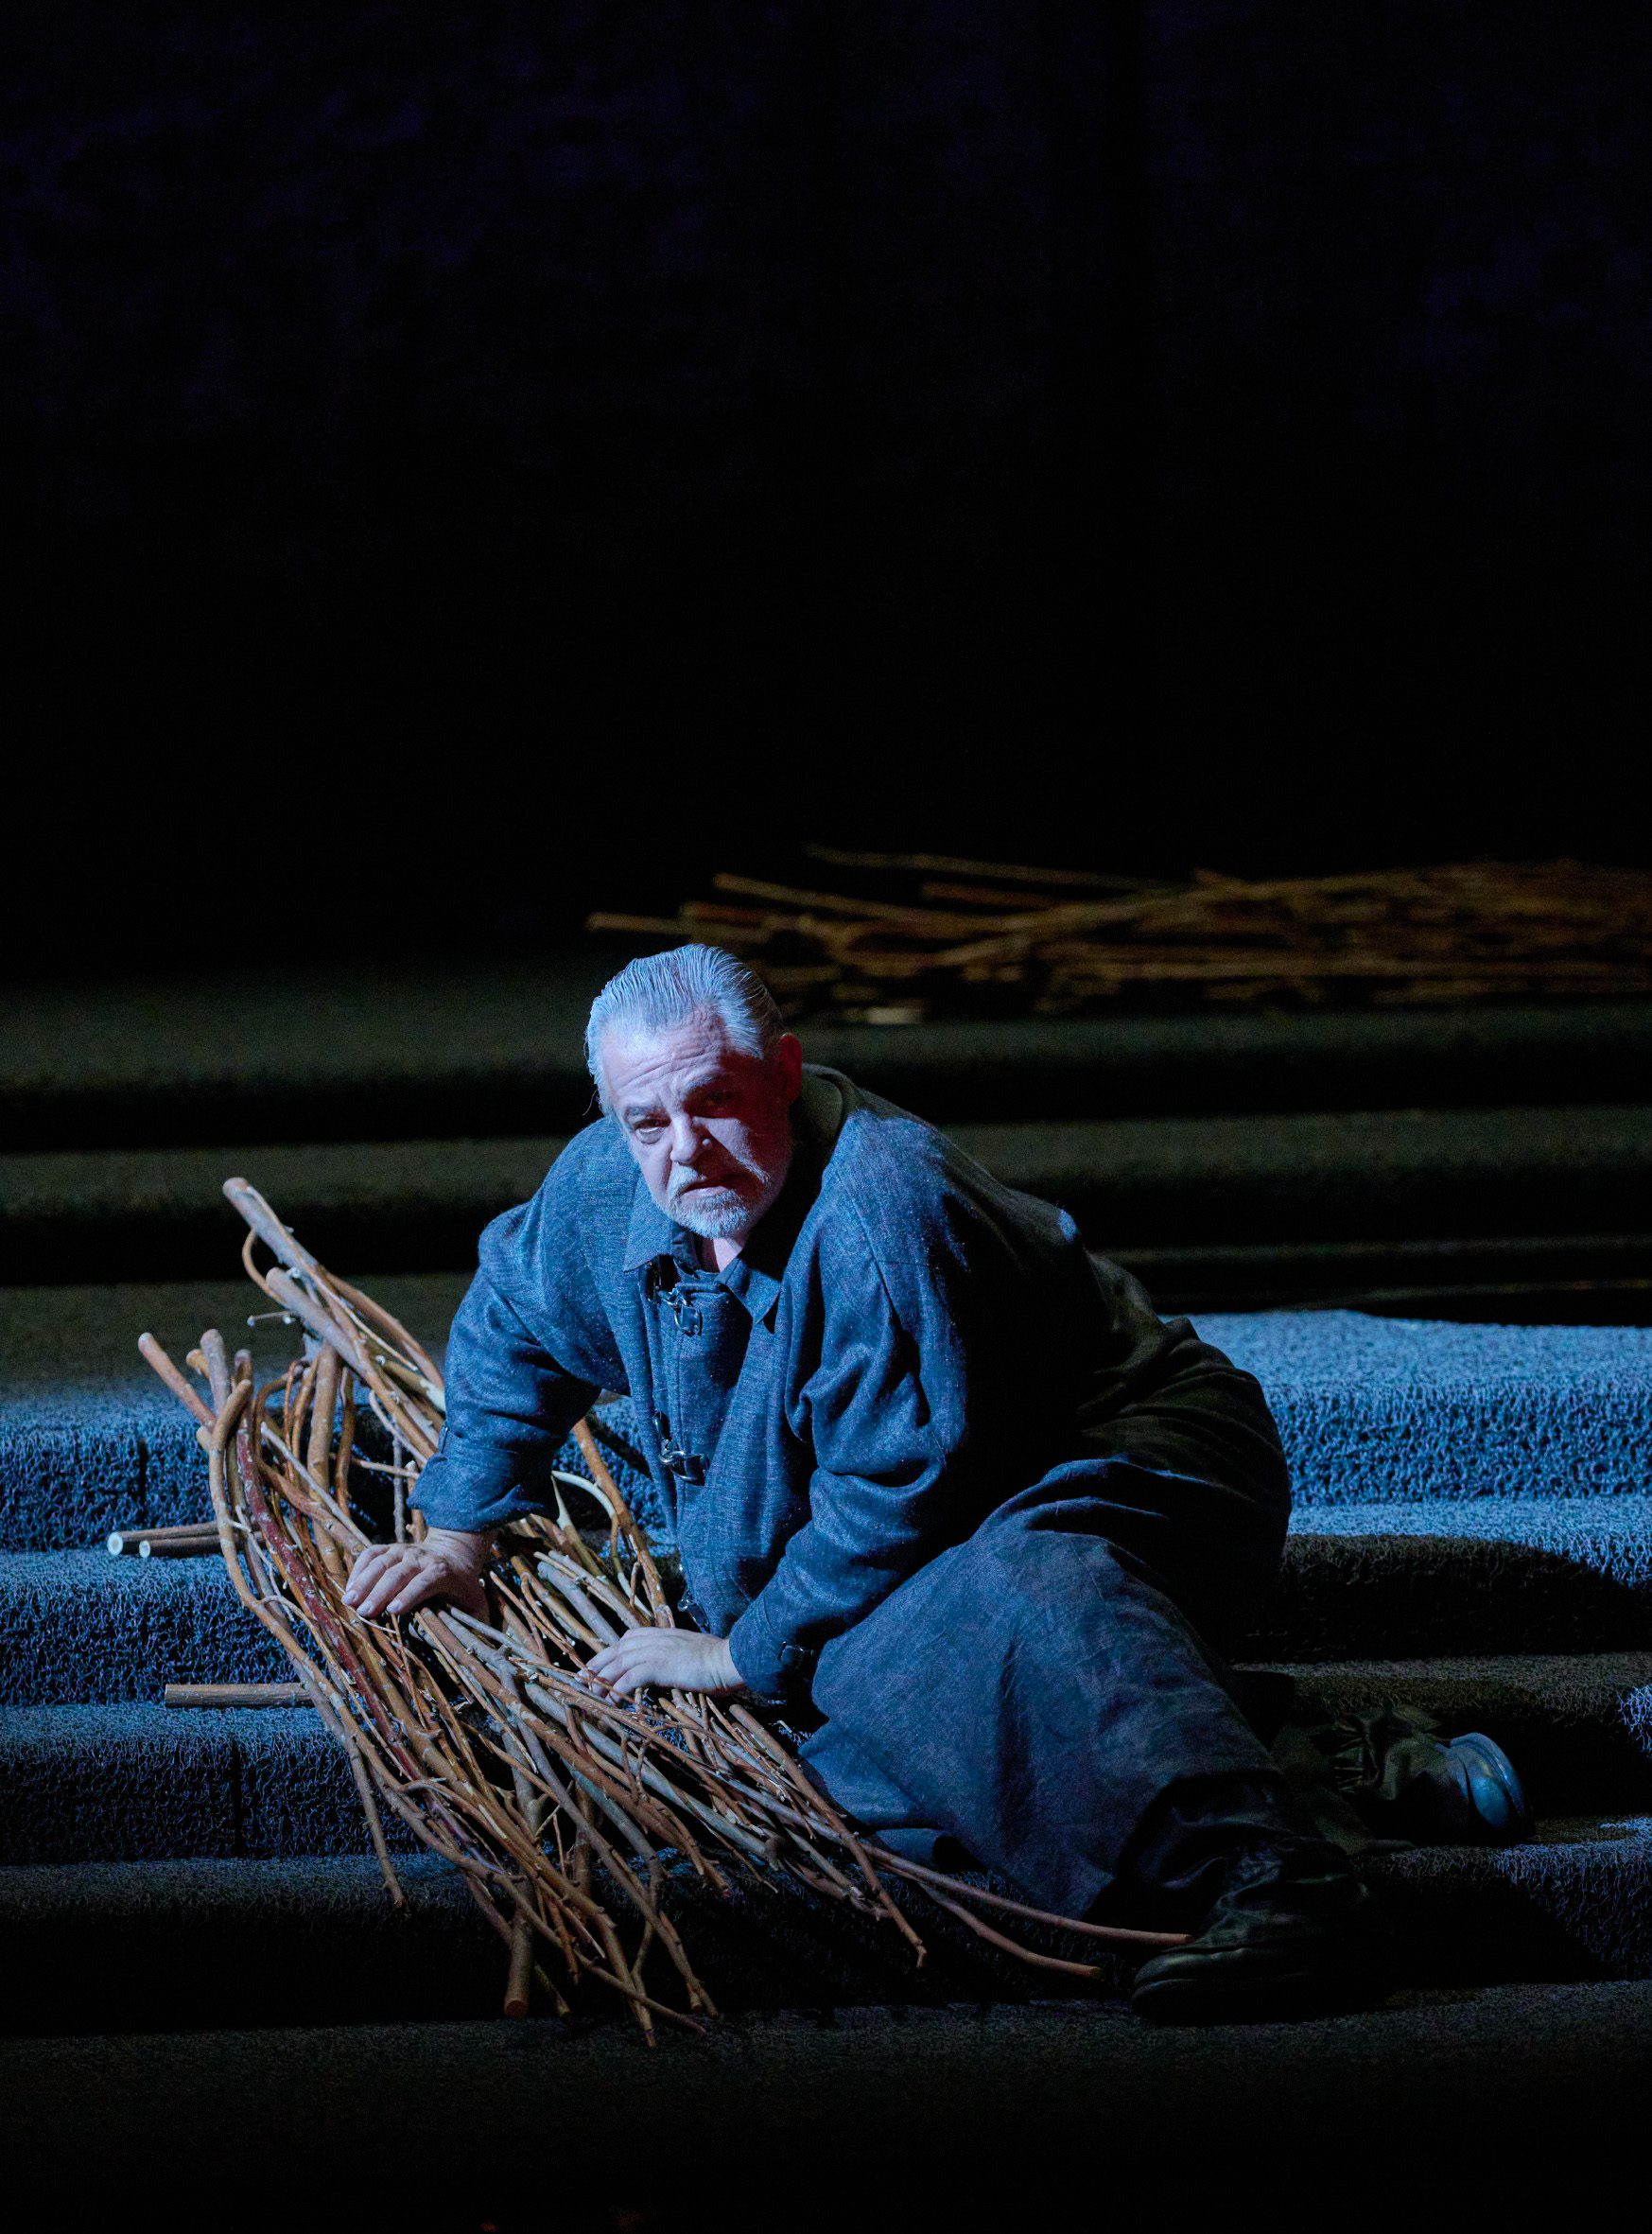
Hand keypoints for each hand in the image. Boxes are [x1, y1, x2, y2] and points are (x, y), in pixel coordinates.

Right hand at [343, 1528, 491, 1620]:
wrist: (455, 1552)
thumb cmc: (463, 1587)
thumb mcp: (475, 1602)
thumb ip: (476, 1622)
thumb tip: (478, 1648)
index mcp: (442, 1571)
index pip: (425, 1581)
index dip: (410, 1594)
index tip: (394, 1610)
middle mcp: (421, 1557)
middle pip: (398, 1572)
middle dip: (381, 1591)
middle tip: (365, 1612)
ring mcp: (404, 1550)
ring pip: (382, 1561)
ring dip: (364, 1581)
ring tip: (350, 1601)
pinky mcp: (390, 1548)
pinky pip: (371, 1553)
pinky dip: (358, 1568)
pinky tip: (349, 1587)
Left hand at [586, 1627, 743, 1698]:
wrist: (729, 1660)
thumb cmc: (715, 1661)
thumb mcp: (690, 1653)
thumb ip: (674, 1656)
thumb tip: (667, 1670)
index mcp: (661, 1633)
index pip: (626, 1639)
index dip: (608, 1653)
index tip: (595, 1666)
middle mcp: (655, 1638)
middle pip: (616, 1650)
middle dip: (596, 1666)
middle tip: (581, 1681)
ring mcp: (656, 1650)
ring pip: (618, 1664)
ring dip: (602, 1681)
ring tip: (592, 1696)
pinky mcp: (659, 1665)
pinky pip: (630, 1678)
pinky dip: (617, 1690)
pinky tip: (611, 1702)